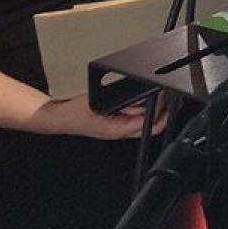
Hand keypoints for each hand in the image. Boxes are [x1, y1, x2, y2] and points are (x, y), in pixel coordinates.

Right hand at [31, 93, 166, 139]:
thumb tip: (138, 101)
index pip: (147, 126)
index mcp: (117, 130)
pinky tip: (143, 100)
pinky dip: (142, 109)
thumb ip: (118, 105)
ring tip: (158, 96)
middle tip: (167, 98)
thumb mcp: (97, 104)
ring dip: (153, 110)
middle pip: (151, 128)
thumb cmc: (74, 112)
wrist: (60, 117)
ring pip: (144, 123)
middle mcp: (120, 132)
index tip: (165, 100)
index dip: (159, 114)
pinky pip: (135, 119)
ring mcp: (118, 129)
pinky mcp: (116, 123)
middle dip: (162, 113)